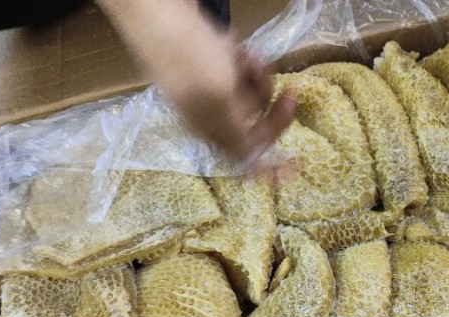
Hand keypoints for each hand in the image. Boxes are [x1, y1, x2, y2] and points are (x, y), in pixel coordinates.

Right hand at [97, 0, 294, 169]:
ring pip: (246, 90)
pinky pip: (233, 66)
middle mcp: (207, 113)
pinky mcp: (203, 62)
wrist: (155, 9)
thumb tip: (254, 168)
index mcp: (209, 129)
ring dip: (254, 71)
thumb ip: (239, 136)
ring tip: (245, 52)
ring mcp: (204, 86)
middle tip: (272, 77)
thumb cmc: (188, 56)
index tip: (293, 146)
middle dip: (265, 97)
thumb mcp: (219, 100)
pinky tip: (231, 41)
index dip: (271, 152)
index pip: (246, 154)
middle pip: (252, 119)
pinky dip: (238, 55)